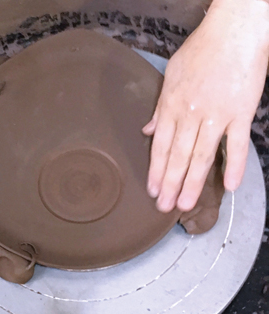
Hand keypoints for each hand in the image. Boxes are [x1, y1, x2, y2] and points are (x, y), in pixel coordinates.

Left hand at [143, 0, 268, 212]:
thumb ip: (160, 106)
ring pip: (201, 156)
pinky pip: (237, 144)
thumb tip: (148, 130)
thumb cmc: (202, 49)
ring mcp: (217, 115)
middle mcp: (191, 114)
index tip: (151, 190)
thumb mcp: (171, 75)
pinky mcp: (242, 111)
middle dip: (169, 184)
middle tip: (163, 208)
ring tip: (185, 204)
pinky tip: (230, 186)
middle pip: (178, 156)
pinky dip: (234, 165)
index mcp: (172, 106)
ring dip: (193, 183)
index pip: (161, 146)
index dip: (155, 171)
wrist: (236, 28)